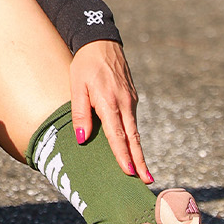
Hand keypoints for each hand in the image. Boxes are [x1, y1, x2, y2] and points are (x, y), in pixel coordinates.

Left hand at [69, 40, 152, 183]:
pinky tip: (132, 149)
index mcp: (109, 102)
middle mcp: (124, 103)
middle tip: (147, 181)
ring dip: (138, 151)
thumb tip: (82, 139)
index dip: (123, 155)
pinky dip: (133, 137)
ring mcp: (130, 100)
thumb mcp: (76, 87)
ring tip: (141, 172)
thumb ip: (80, 113)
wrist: (101, 42)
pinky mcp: (131, 98)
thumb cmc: (85, 65)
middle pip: (133, 137)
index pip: (117, 135)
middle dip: (139, 160)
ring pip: (134, 130)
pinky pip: (132, 121)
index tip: (129, 173)